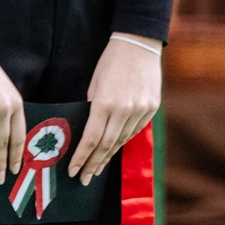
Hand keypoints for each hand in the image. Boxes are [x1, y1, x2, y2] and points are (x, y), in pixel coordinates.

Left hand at [69, 35, 161, 182]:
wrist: (139, 45)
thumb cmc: (110, 62)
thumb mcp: (94, 83)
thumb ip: (92, 108)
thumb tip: (88, 130)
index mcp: (104, 103)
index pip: (92, 138)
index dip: (82, 157)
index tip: (73, 170)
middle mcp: (124, 110)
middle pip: (107, 145)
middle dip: (93, 164)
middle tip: (83, 178)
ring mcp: (140, 111)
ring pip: (122, 141)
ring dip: (108, 157)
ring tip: (96, 169)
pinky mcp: (152, 110)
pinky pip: (134, 131)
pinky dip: (122, 142)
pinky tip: (113, 151)